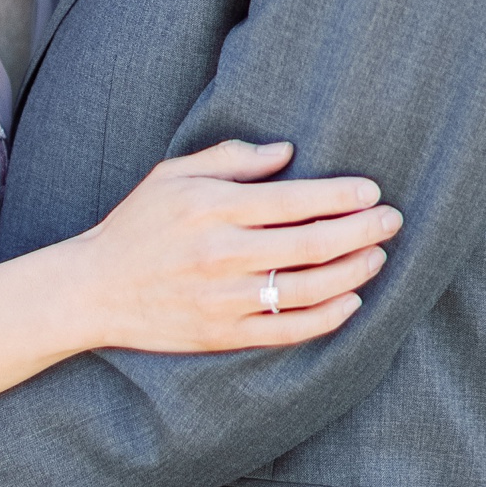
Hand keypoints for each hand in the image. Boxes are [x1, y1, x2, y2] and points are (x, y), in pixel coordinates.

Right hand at [80, 139, 400, 353]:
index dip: (342, 196)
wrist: (94, 290)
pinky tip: (351, 301)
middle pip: (313, 244)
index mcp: (214, 208)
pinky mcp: (224, 334)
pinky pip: (289, 329)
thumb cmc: (137, 224)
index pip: (296, 201)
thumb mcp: (173, 174)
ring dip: (354, 272)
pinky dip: (327, 317)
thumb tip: (288, 152)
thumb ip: (231, 158)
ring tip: (377, 257)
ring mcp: (225, 299)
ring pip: (309, 288)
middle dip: (362, 231)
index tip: (372, 192)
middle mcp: (223, 254)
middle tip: (391, 221)